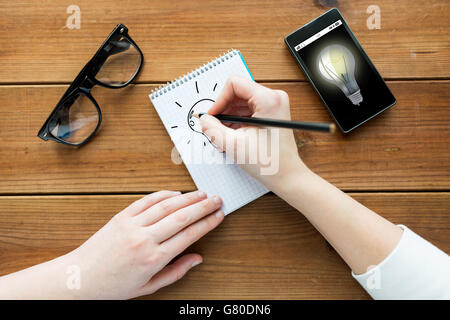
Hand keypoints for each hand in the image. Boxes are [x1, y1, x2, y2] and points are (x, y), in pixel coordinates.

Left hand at [65, 190, 223, 298]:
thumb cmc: (114, 286)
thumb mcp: (149, 286)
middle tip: (218, 199)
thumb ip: (176, 272)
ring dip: (187, 197)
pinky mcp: (121, 217)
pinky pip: (146, 201)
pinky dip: (163, 194)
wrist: (80, 278)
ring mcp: (132, 225)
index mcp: (154, 258)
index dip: (208, 223)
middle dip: (204, 206)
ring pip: (166, 205)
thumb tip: (197, 259)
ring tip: (202, 193)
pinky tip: (175, 192)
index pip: (189, 234)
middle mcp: (145, 239)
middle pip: (183, 216)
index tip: (219, 215)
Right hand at [200, 75, 307, 191]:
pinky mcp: (272, 114)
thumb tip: (203, 119)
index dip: (219, 100)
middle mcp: (273, 98)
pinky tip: (233, 136)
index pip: (234, 84)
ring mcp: (274, 105)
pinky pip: (248, 110)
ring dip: (229, 117)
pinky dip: (237, 122)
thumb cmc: (269, 163)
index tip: (213, 115)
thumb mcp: (234, 145)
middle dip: (224, 110)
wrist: (287, 176)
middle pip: (237, 92)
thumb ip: (213, 129)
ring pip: (241, 102)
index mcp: (268, 100)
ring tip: (225, 135)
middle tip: (215, 127)